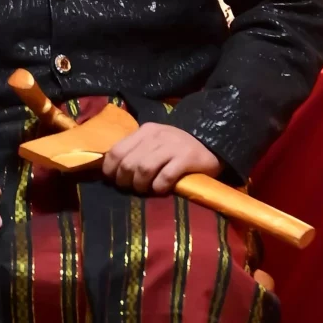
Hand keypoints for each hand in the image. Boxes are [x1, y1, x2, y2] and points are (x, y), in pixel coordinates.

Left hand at [99, 124, 221, 195]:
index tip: (114, 180)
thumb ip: (136, 151)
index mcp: (145, 131)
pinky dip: (159, 187)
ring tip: (145, 190)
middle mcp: (156, 137)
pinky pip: (165, 176)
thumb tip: (112, 171)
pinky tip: (161, 190)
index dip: (111, 169)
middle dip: (125, 181)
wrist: (212, 143)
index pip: (116, 151)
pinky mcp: (187, 158)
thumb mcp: (154, 143)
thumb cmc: (177, 148)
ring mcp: (172, 146)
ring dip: (141, 185)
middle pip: (129, 163)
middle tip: (131, 188)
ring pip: (144, 169)